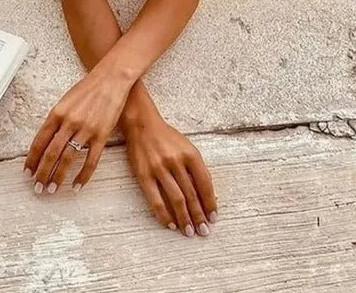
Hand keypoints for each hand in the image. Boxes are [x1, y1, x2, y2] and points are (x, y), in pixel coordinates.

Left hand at [24, 65, 132, 192]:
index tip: (27, 172)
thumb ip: (56, 120)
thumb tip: (46, 140)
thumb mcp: (66, 100)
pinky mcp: (101, 135)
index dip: (32, 159)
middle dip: (41, 173)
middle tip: (36, 187)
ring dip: (57, 177)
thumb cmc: (88, 88)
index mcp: (57, 112)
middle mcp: (69, 122)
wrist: (111, 79)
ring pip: (67, 159)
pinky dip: (83, 176)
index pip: (39, 141)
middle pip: (51, 153)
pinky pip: (90, 161)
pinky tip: (76, 186)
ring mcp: (85, 129)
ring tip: (51, 189)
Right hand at [124, 113, 216, 236]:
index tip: (213, 217)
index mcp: (190, 153)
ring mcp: (159, 168)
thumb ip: (196, 168)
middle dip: (199, 215)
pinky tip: (169, 223)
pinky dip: (164, 214)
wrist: (141, 123)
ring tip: (188, 231)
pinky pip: (155, 199)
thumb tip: (206, 196)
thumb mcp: (186, 147)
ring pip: (176, 199)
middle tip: (203, 231)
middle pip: (191, 194)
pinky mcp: (144, 174)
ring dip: (184, 218)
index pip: (205, 184)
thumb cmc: (166, 137)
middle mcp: (176, 161)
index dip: (210, 203)